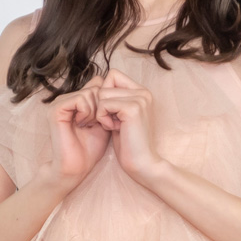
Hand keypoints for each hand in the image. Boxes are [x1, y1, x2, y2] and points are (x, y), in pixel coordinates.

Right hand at [42, 77, 109, 189]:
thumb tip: (114, 85)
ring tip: (88, 126)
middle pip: (96, 86)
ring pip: (89, 92)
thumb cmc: (90, 149)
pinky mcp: (56, 109)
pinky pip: (80, 99)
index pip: (98, 83)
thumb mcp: (104, 121)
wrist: (76, 168)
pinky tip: (83, 124)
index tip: (106, 119)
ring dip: (95, 111)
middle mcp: (66, 98)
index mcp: (76, 100)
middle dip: (102, 106)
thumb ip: (106, 104)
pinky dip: (87, 112)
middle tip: (96, 124)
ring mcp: (59, 103)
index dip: (107, 100)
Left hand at [94, 69, 165, 185]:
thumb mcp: (119, 117)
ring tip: (114, 126)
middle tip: (112, 122)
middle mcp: (143, 92)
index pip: (113, 75)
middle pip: (106, 82)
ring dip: (101, 112)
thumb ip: (114, 100)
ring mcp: (140, 98)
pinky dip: (103, 118)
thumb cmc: (129, 145)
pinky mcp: (133, 108)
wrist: (142, 164)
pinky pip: (104, 104)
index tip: (109, 113)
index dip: (104, 93)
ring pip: (103, 93)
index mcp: (142, 92)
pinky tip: (114, 129)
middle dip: (102, 104)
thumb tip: (97, 84)